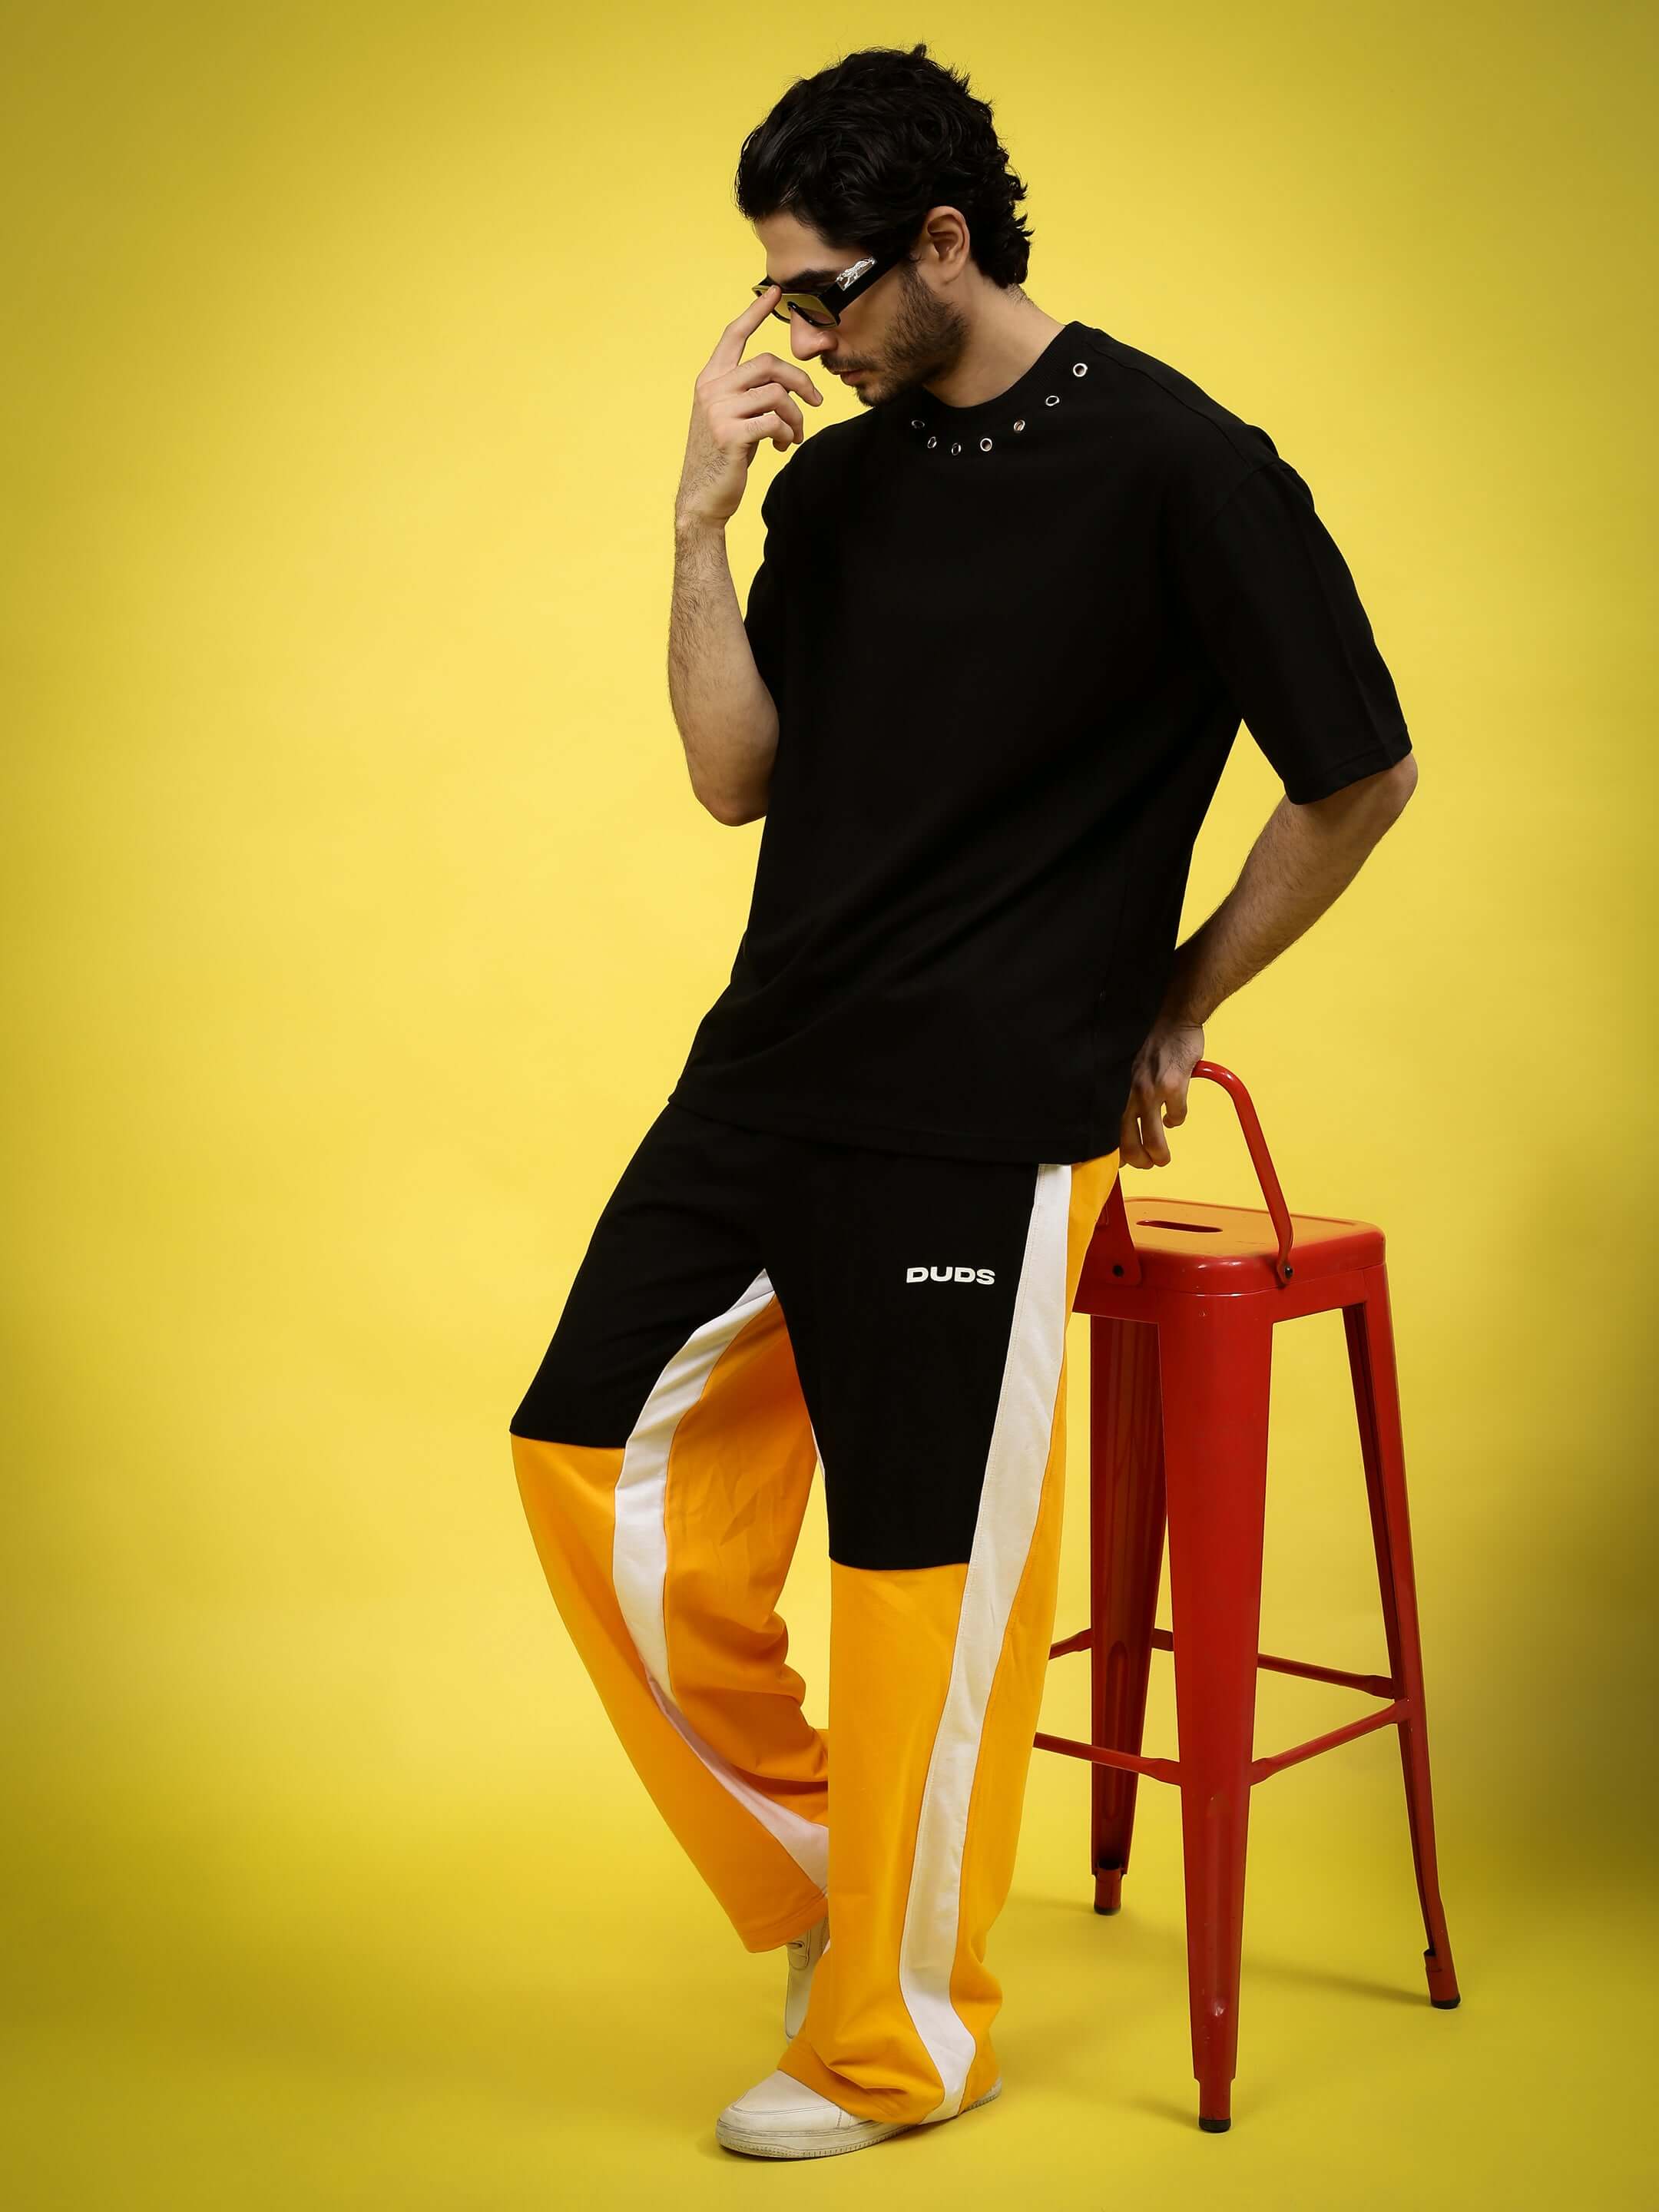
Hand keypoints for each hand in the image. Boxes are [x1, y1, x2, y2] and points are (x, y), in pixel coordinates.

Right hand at [675, 285, 823, 529]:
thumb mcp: (730, 417)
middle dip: (801, 381)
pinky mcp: (731, 434)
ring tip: (795, 435)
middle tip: (818, 401)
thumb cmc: (721, 457)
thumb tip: (785, 384)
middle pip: (769, 363)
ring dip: (797, 416)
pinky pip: (775, 421)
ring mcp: (719, 411)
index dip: (756, 312)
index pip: (734, 335)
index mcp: (710, 379)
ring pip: (777, 394)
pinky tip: (781, 446)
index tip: (777, 293)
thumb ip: (747, 393)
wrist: (702, 497)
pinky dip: (787, 434)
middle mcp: (712, 389)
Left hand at [1118, 1015, 1204, 1168]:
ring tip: (1163, 1158)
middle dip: (1139, 1161)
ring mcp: (1150, 1092)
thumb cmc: (1151, 1047)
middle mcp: (1129, 1094)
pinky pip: (1176, 1117)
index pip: (1107, 1130)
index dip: (1113, 1152)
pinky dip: (1176, 1121)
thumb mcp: (1130, 1073)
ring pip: (1152, 1139)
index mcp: (1116, 1091)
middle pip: (1128, 1143)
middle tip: (1148, 1164)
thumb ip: (1127, 1095)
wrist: (1174, 1021)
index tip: (1120, 1163)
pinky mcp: (1173, 1087)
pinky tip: (1175, 1117)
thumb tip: (1127, 1120)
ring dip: (1159, 1155)